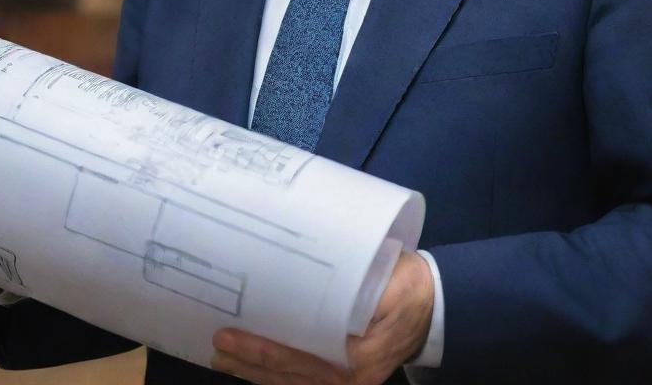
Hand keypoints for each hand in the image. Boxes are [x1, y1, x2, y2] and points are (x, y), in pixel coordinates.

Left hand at [211, 250, 433, 384]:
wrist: (435, 307)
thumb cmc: (408, 286)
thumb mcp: (389, 281)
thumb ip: (356, 288)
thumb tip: (310, 276)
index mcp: (359, 358)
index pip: (301, 359)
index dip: (264, 351)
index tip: (233, 337)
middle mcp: (351, 380)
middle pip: (290, 377)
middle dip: (250, 364)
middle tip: (216, 345)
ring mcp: (348, 384)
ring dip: (257, 373)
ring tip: (225, 357)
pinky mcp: (346, 379)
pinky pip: (304, 382)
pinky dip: (278, 376)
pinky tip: (254, 367)